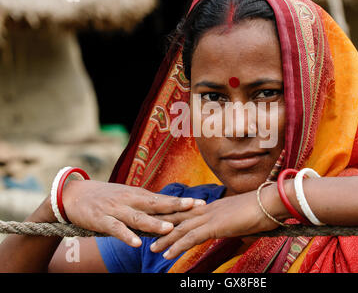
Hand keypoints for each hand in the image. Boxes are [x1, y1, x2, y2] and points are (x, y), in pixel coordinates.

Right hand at [62, 180, 205, 246]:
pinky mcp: (102, 220)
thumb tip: (170, 211)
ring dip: (154, 222)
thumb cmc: (107, 197)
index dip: (183, 201)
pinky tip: (137, 243)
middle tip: (195, 208)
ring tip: (169, 228)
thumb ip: (147, 204)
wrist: (75, 194)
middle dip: (176, 206)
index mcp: (138, 195)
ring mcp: (116, 209)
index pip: (164, 199)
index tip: (202, 202)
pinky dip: (126, 236)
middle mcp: (130, 200)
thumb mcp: (129, 197)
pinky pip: (116, 229)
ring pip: (138, 217)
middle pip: (156, 203)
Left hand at [150, 184, 282, 258]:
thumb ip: (237, 224)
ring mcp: (211, 216)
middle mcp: (209, 209)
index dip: (175, 217)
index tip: (163, 221)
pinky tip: (168, 255)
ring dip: (166, 239)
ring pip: (182, 228)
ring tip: (152, 248)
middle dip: (164, 226)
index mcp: (215, 206)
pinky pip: (191, 237)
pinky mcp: (215, 225)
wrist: (272, 201)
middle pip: (181, 218)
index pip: (190, 212)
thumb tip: (240, 231)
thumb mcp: (245, 218)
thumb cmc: (264, 209)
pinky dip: (177, 246)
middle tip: (148, 232)